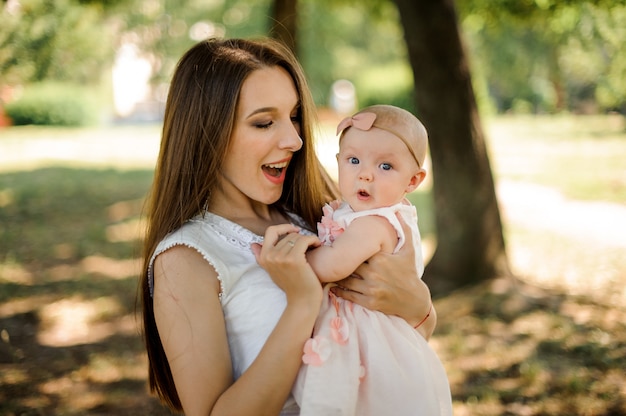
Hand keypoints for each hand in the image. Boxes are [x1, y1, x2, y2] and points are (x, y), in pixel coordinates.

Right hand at [251, 224, 322, 304]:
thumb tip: (253, 244)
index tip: (295, 231)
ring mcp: (281, 257)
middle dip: (301, 238)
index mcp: (263, 257)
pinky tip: (318, 245)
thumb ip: (263, 257)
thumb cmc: (292, 286)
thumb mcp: (273, 270)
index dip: (284, 228)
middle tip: (309, 246)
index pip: (270, 231)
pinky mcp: (294, 258)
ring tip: (314, 247)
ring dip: (308, 240)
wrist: (302, 301)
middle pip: (288, 235)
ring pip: (297, 237)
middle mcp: (270, 256)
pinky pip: (305, 239)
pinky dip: (314, 240)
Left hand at [330, 213, 434, 335]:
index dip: (347, 249)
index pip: (357, 251)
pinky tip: (334, 287)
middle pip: (349, 265)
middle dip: (340, 263)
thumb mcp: (409, 251)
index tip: (338, 246)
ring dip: (337, 277)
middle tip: (329, 259)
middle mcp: (374, 273)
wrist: (415, 302)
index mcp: (380, 258)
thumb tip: (399, 212)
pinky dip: (339, 291)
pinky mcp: (370, 302)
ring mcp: (371, 289)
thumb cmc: (410, 274)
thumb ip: (404, 230)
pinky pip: (349, 295)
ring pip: (346, 281)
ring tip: (329, 273)